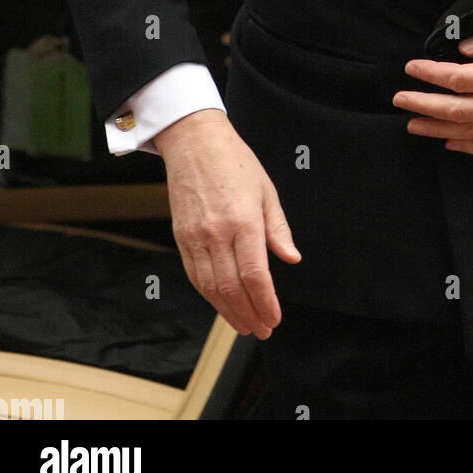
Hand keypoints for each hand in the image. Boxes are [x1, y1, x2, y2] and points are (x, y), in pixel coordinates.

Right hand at [153, 109, 299, 337]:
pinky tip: (221, 305)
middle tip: (261, 329)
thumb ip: (278, 228)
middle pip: (232, 287)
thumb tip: (290, 258)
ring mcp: (196, 237)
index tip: (274, 318)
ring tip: (244, 325)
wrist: (194, 143)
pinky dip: (208, 296)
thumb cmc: (234, 162)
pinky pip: (194, 276)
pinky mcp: (181, 238)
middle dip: (249, 314)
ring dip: (228, 312)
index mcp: (244, 220)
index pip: (255, 275)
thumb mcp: (267, 190)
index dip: (265, 302)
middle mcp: (217, 232)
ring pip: (211, 288)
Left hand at [393, 11, 472, 155]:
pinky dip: (470, 147)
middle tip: (399, 99)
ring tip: (413, 124)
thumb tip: (461, 51)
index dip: (431, 74)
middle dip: (424, 104)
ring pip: (472, 133)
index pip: (459, 79)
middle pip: (458, 111)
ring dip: (438, 129)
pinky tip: (450, 142)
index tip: (411, 68)